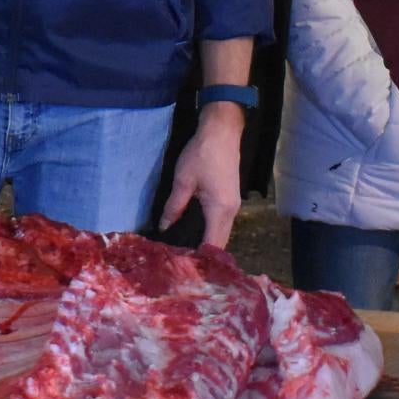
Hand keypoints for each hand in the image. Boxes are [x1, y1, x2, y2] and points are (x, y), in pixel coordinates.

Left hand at [160, 106, 243, 248]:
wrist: (222, 130)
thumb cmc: (202, 154)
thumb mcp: (183, 180)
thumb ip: (174, 206)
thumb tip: (165, 227)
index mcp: (220, 210)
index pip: (212, 245)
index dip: (199, 259)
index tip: (182, 268)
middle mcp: (231, 212)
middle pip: (219, 243)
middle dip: (203, 255)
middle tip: (180, 262)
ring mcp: (234, 205)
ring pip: (221, 233)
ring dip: (207, 243)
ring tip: (184, 250)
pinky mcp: (230, 199)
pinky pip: (221, 223)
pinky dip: (209, 231)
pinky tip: (193, 232)